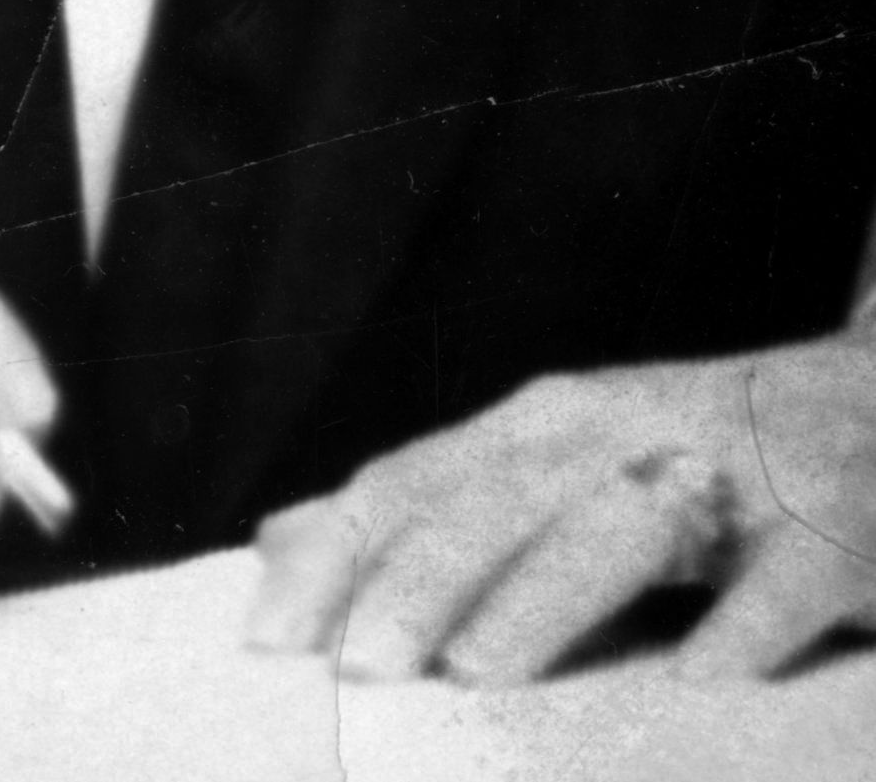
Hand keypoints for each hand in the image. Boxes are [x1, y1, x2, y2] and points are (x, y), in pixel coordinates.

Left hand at [247, 339, 875, 685]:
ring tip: (477, 671)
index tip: (273, 639)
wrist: (868, 407)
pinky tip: (703, 682)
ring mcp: (723, 479)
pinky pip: (781, 584)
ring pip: (617, 531)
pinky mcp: (828, 534)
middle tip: (357, 667)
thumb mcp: (548, 463)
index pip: (413, 486)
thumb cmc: (684, 458)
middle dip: (418, 582)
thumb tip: (281, 541)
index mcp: (537, 427)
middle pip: (493, 504)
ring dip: (545, 598)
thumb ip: (426, 506)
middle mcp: (614, 437)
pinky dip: (742, 628)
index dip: (340, 558)